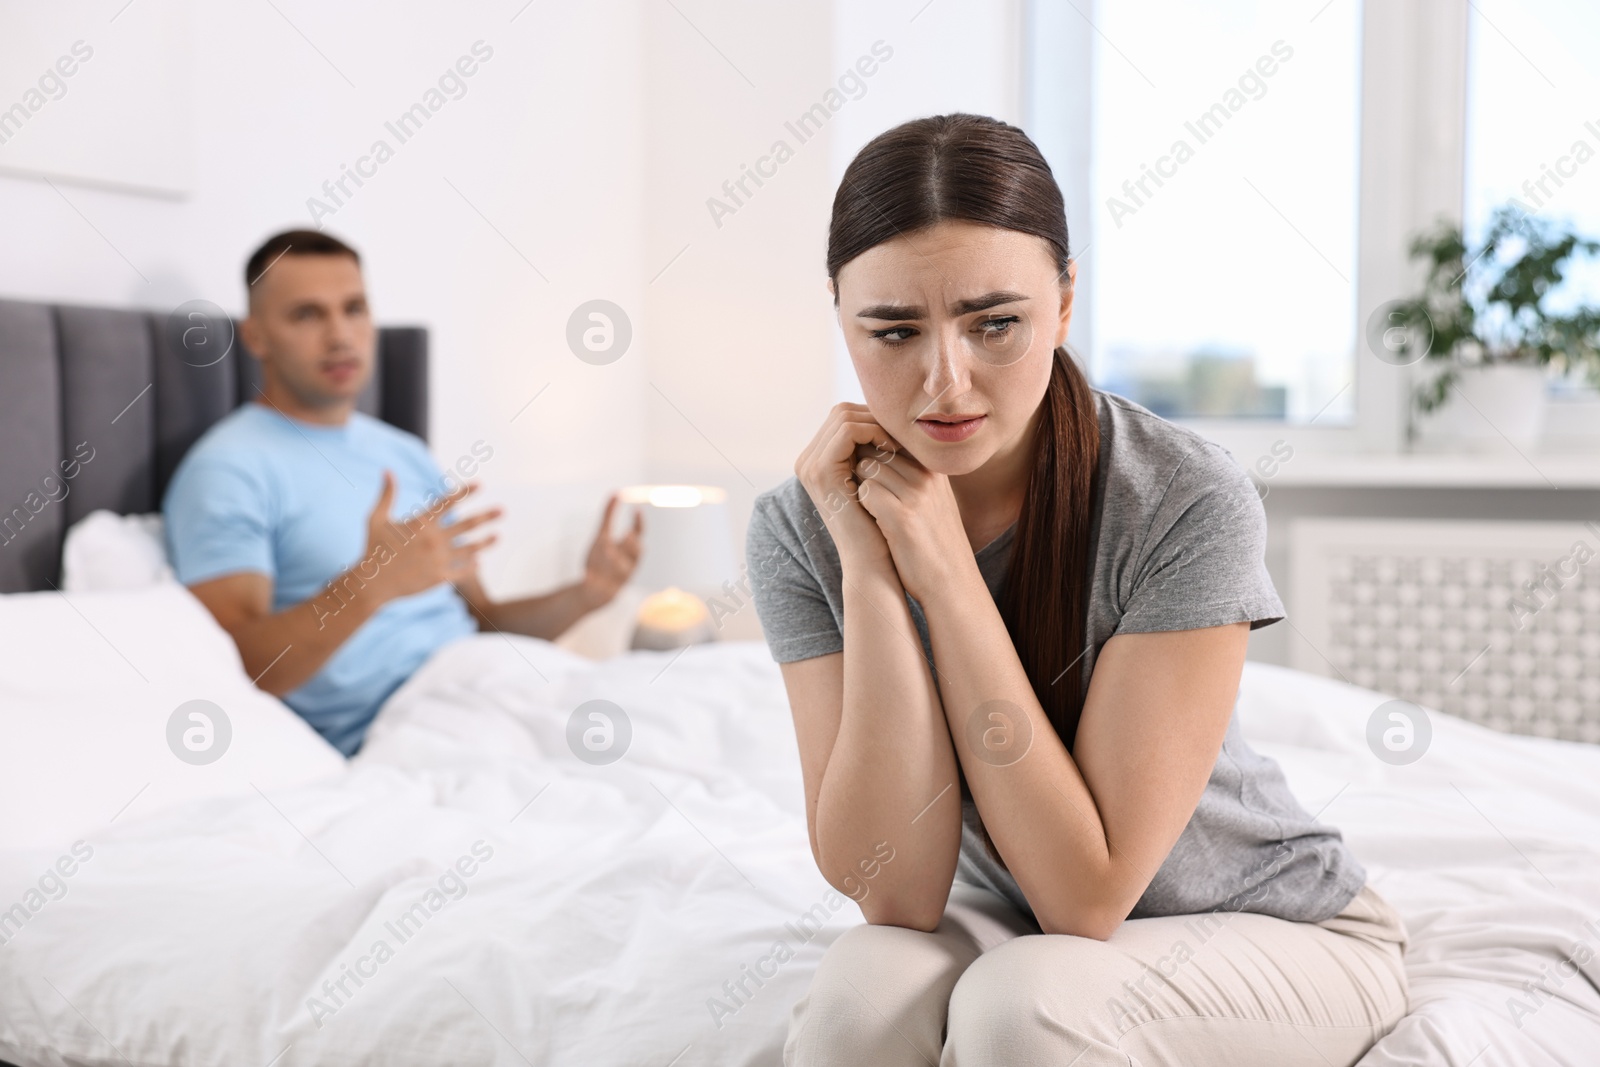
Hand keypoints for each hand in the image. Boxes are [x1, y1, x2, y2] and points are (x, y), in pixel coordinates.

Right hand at [363, 471, 500, 602]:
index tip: (480, 484)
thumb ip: (387, 494)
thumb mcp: (376, 519)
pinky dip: (472, 565)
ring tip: (498, 536)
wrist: (372, 583)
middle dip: (487, 517)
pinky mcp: (440, 577)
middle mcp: (433, 539)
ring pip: (470, 548)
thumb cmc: (373, 548)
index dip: (465, 492)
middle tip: (503, 510)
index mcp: (420, 523)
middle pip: (467, 525)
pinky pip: (462, 570)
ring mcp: (439, 559)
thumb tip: (387, 470)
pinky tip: (480, 561)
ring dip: (486, 542)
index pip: (447, 503)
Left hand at [580, 494, 642, 607]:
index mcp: (629, 552)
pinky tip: (586, 574)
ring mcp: (617, 581)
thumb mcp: (603, 537)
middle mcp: (627, 566)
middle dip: (631, 545)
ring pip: (620, 571)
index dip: (639, 525)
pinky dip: (594, 580)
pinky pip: (601, 587)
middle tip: (626, 534)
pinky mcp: (604, 594)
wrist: (593, 594)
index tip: (636, 512)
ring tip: (606, 549)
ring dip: (613, 560)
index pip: (639, 537)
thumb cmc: (601, 562)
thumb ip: (609, 516)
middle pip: (634, 554)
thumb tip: (616, 492)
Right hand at [794, 403, 901, 572]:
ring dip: (876, 423)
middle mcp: (807, 461)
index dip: (873, 417)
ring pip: (843, 415)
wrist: (871, 560)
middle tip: (901, 433)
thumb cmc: (879, 523)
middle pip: (841, 411)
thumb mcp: (874, 479)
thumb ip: (873, 450)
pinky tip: (892, 448)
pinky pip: (847, 431)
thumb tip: (892, 418)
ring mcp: (810, 466)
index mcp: (816, 461)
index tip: (900, 432)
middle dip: (874, 416)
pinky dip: (873, 432)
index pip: (843, 417)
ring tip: (898, 441)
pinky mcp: (820, 471)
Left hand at [850, 445, 974, 604]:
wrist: (951, 583)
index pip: (892, 439)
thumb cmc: (935, 543)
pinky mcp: (902, 517)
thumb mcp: (932, 501)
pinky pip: (866, 491)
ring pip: (867, 466)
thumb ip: (912, 476)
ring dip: (861, 485)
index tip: (872, 478)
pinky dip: (862, 503)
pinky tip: (873, 521)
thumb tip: (878, 454)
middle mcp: (928, 477)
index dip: (873, 454)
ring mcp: (916, 495)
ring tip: (872, 509)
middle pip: (876, 449)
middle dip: (862, 467)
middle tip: (865, 494)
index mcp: (934, 470)